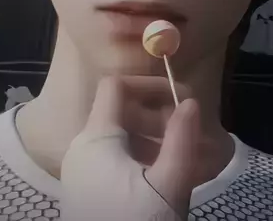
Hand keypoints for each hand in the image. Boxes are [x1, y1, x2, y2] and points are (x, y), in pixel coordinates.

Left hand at [60, 76, 201, 220]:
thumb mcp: (167, 187)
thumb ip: (181, 141)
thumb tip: (191, 102)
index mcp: (96, 139)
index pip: (115, 86)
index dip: (147, 84)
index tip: (178, 97)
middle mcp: (82, 146)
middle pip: (119, 110)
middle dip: (156, 115)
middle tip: (186, 132)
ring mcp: (81, 167)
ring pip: (118, 135)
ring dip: (151, 137)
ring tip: (179, 155)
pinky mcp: (85, 186)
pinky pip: (113, 156)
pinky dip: (138, 155)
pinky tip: (160, 175)